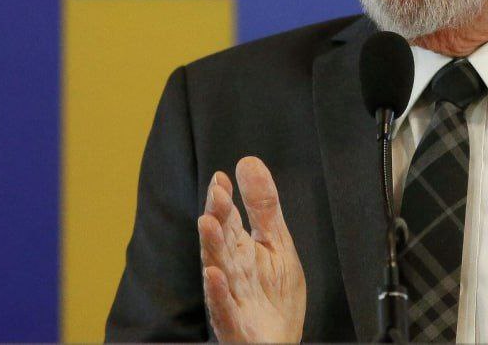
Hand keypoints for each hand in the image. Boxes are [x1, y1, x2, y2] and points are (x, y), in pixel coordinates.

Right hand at [198, 156, 305, 342]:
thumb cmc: (274, 295)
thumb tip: (248, 162)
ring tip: (207, 223)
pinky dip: (218, 293)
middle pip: (220, 243)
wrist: (280, 341)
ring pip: (218, 271)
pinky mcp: (235, 325)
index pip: (227, 221)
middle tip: (215, 195)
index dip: (223, 201)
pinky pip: (224, 309)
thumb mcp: (276, 243)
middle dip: (216, 219)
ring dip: (211, 248)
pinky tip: (214, 275)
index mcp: (239, 251)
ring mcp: (230, 299)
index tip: (221, 179)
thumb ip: (262, 206)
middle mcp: (230, 273)